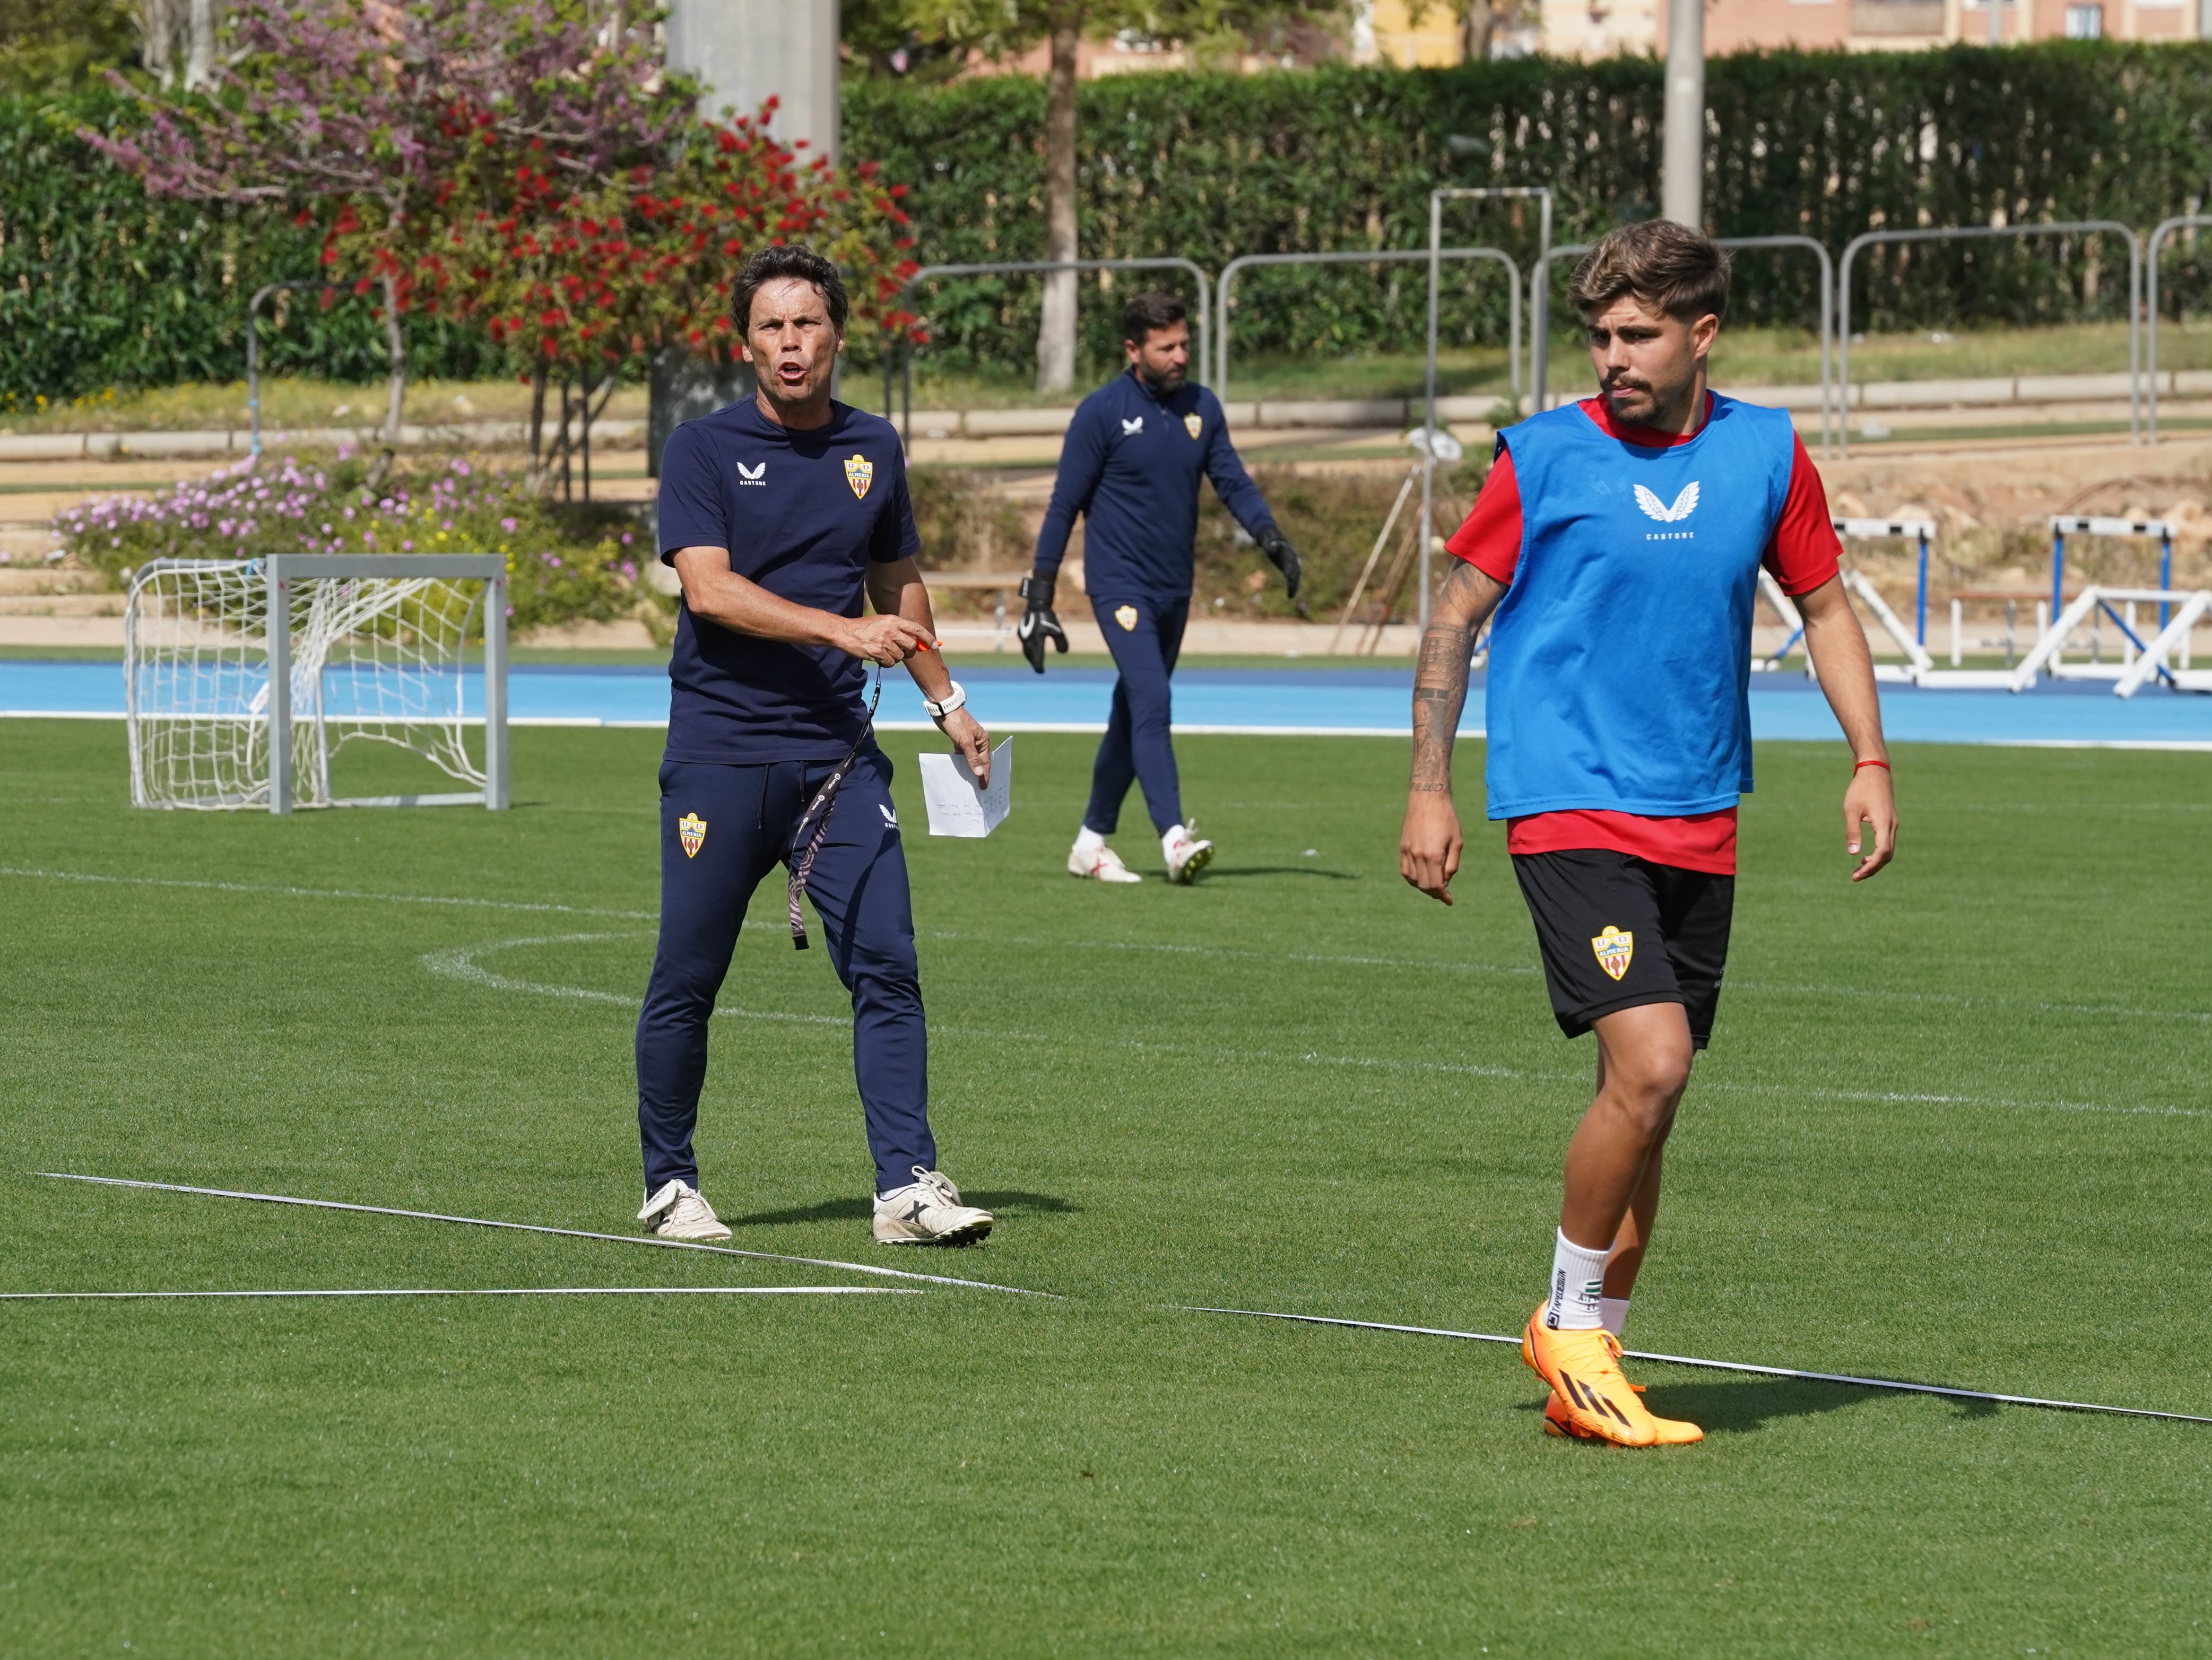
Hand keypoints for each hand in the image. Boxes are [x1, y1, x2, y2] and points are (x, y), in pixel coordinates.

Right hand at [840, 614, 934, 665]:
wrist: (845, 632)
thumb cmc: (864, 628)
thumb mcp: (882, 622)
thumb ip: (898, 629)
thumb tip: (915, 641)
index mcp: (893, 620)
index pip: (916, 628)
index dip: (927, 638)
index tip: (933, 645)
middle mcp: (891, 630)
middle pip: (911, 646)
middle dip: (909, 652)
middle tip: (901, 652)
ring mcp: (884, 641)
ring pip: (900, 656)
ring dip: (894, 658)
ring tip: (883, 652)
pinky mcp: (877, 652)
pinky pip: (890, 663)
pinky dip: (886, 663)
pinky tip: (878, 657)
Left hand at [940, 706, 990, 786]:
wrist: (944, 709)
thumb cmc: (957, 723)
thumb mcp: (965, 742)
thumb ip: (972, 758)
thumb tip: (979, 773)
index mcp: (983, 741)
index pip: (985, 762)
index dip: (985, 775)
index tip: (984, 787)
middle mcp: (978, 742)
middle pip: (979, 761)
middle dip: (979, 774)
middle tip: (978, 788)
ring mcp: (968, 742)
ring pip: (970, 759)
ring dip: (969, 769)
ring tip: (968, 782)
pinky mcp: (959, 741)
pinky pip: (962, 755)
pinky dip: (961, 762)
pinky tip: (959, 771)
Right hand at [1017, 571, 1066, 673]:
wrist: (1036, 604)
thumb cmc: (1048, 617)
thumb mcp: (1058, 630)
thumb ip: (1061, 642)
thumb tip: (1063, 653)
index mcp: (1036, 641)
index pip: (1037, 658)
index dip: (1039, 666)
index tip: (1041, 671)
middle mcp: (1027, 641)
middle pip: (1030, 656)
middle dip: (1034, 662)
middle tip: (1038, 667)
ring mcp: (1022, 636)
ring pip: (1026, 650)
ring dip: (1030, 656)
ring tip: (1034, 660)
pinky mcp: (1021, 632)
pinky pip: (1024, 644)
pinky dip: (1028, 649)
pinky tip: (1031, 648)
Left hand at [1259, 527, 1301, 601]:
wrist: (1275, 542)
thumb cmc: (1271, 543)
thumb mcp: (1269, 545)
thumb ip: (1271, 547)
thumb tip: (1271, 548)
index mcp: (1289, 555)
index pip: (1291, 565)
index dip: (1291, 572)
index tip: (1290, 579)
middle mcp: (1293, 561)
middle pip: (1296, 573)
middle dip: (1294, 583)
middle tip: (1291, 592)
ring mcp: (1293, 565)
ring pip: (1296, 578)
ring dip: (1294, 587)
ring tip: (1291, 596)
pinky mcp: (1290, 569)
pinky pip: (1293, 579)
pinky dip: (1292, 586)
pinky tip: (1290, 595)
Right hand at [1399, 791, 1463, 904]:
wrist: (1427, 799)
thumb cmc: (1447, 818)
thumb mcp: (1457, 841)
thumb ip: (1452, 864)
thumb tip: (1446, 881)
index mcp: (1433, 855)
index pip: (1436, 885)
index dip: (1443, 896)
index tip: (1449, 901)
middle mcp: (1418, 855)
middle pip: (1424, 885)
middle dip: (1434, 893)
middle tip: (1444, 894)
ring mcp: (1408, 851)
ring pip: (1413, 880)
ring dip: (1423, 887)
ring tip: (1434, 886)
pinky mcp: (1403, 847)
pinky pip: (1405, 870)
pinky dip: (1412, 879)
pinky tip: (1421, 878)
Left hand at [1844, 763, 1895, 880]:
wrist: (1875, 771)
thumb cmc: (1860, 789)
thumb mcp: (1851, 810)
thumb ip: (1852, 831)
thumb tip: (1853, 854)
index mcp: (1884, 824)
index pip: (1882, 853)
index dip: (1871, 866)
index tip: (1857, 875)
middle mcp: (1892, 826)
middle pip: (1887, 855)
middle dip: (1873, 868)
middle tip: (1855, 877)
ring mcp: (1892, 824)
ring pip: (1888, 850)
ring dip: (1876, 862)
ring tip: (1859, 870)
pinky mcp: (1889, 822)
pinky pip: (1887, 843)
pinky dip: (1878, 854)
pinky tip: (1865, 857)